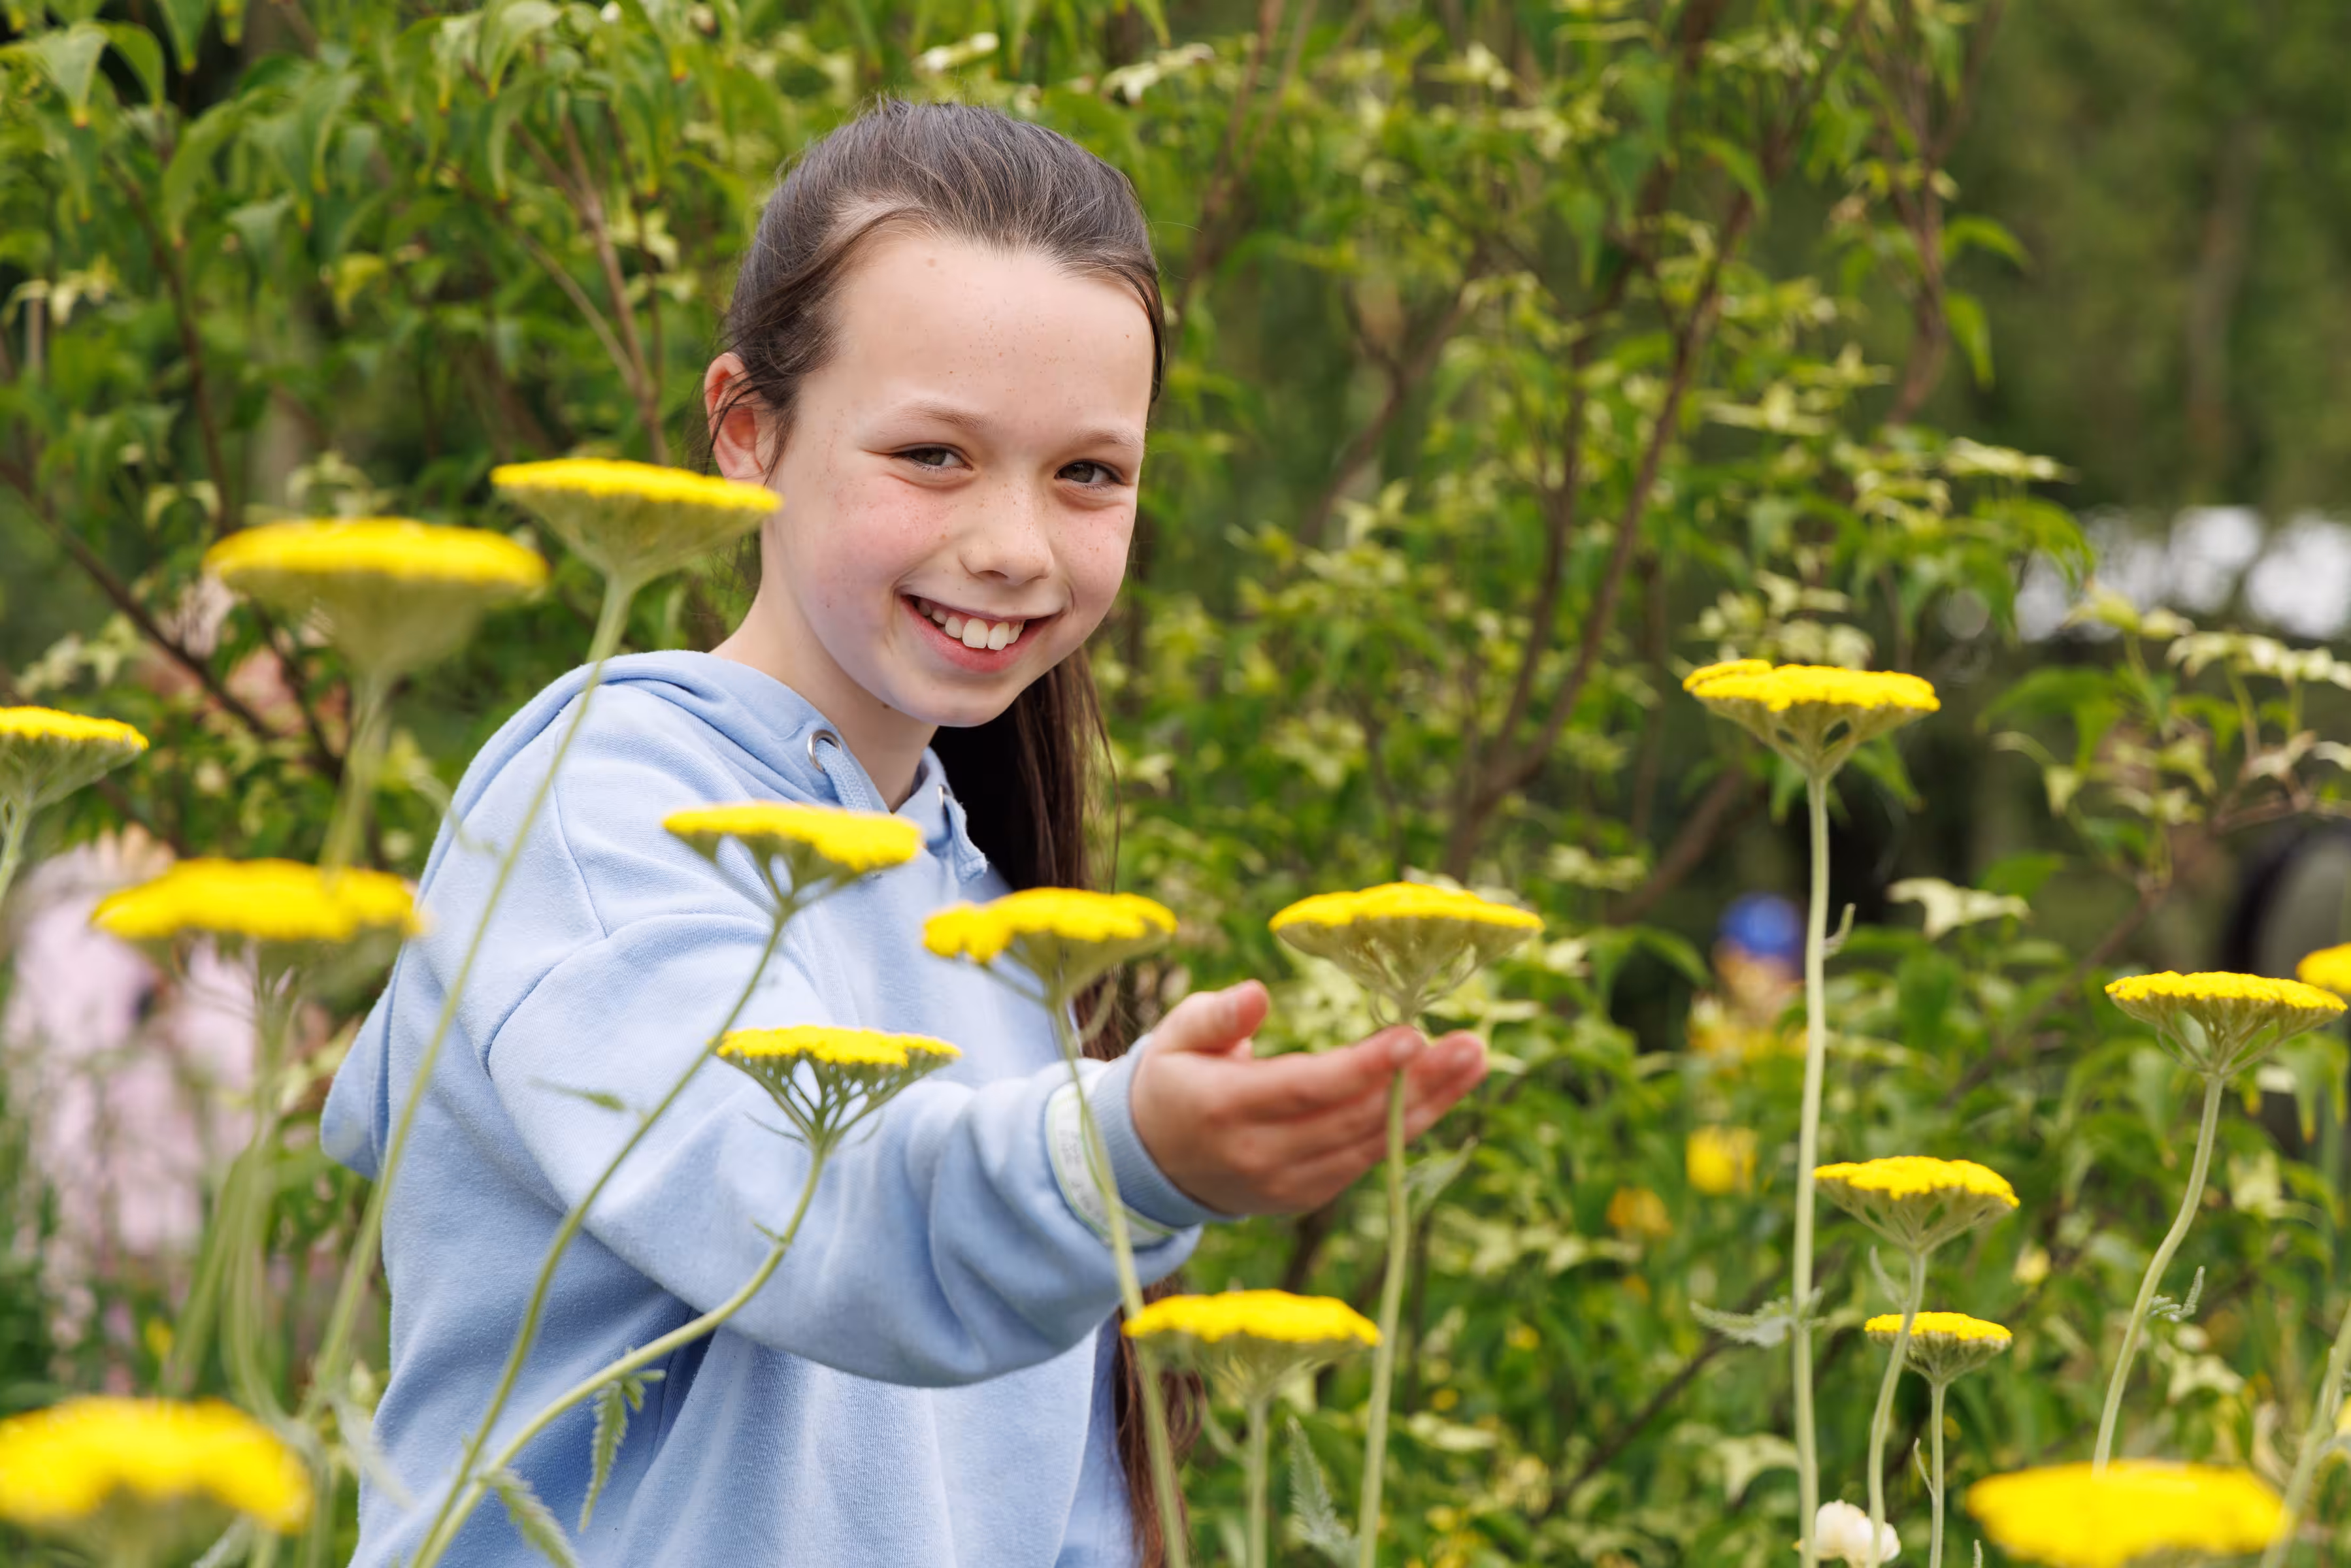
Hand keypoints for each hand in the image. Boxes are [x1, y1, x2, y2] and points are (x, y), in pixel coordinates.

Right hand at [1127, 979, 1487, 1215]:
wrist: (1150, 1165)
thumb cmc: (1173, 1080)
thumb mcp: (1175, 1036)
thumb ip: (1216, 1016)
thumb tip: (1258, 994)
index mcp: (1223, 1107)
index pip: (1306, 1088)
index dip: (1363, 1067)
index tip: (1413, 1035)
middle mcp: (1258, 1154)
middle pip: (1351, 1119)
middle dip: (1418, 1083)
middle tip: (1472, 1045)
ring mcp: (1283, 1184)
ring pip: (1368, 1146)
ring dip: (1428, 1105)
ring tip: (1474, 1062)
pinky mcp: (1303, 1197)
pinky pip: (1363, 1162)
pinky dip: (1404, 1128)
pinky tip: (1441, 1093)